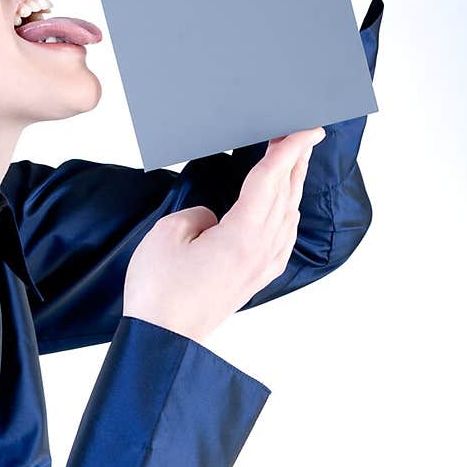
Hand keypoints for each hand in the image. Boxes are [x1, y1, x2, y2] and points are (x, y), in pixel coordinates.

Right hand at [122, 127, 323, 348]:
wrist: (164, 338)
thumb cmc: (160, 291)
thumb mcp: (168, 234)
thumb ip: (198, 215)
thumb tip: (214, 219)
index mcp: (242, 234)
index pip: (272, 179)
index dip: (289, 148)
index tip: (306, 128)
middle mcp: (261, 249)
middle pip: (286, 192)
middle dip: (296, 159)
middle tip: (302, 132)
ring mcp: (262, 265)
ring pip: (288, 213)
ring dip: (292, 184)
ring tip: (292, 161)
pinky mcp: (256, 278)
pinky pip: (283, 236)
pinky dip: (287, 212)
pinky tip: (284, 207)